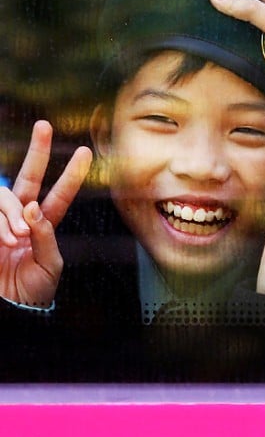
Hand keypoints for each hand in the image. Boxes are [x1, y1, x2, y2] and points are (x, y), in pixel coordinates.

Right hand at [0, 121, 91, 306]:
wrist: (9, 310)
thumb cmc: (33, 291)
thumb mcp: (49, 266)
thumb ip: (45, 238)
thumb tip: (34, 211)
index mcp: (44, 228)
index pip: (59, 195)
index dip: (71, 175)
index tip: (84, 152)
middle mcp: (22, 219)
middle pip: (29, 179)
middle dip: (38, 152)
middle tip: (44, 126)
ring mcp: (1, 222)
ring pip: (7, 197)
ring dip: (13, 214)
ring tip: (16, 239)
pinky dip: (1, 224)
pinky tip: (6, 241)